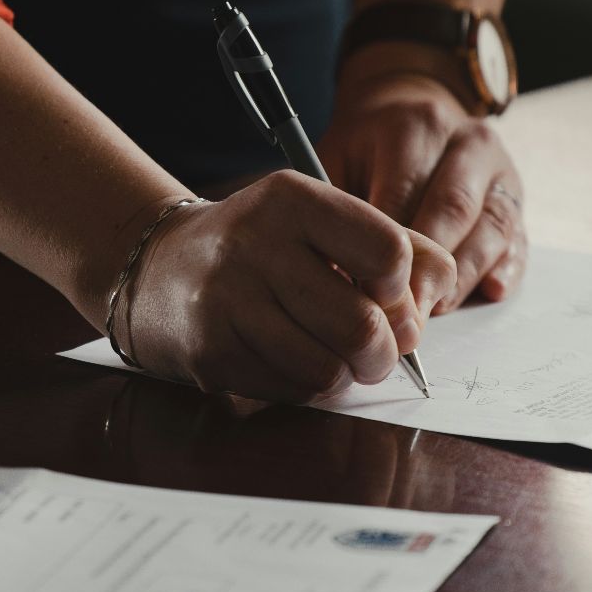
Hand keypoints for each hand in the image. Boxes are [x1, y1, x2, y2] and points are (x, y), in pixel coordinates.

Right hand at [119, 170, 456, 404]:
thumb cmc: (261, 247)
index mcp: (293, 200)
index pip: (388, 253)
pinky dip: (306, 387)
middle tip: (375, 351)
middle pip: (364, 326)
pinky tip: (289, 360)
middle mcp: (255, 244)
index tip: (386, 295)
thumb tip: (434, 302)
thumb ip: (396, 246)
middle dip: (384, 353)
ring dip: (344, 375)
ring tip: (332, 355)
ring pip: (329, 370)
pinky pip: (291, 391)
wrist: (157, 268)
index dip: (402, 289)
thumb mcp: (321, 221)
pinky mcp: (211, 352)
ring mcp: (227, 301)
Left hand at [319, 66, 527, 312]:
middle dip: (428, 268)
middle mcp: (468, 142)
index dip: (387, 248)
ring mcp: (500, 170)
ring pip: (492, 227)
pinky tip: (489, 291)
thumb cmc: (366, 149)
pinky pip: (519, 239)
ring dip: (464, 276)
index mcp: (418, 125)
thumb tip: (336, 274)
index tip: (367, 291)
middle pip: (454, 210)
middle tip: (404, 313)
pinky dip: (507, 269)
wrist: (411, 112)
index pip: (405, 192)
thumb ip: (337, 209)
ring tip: (435, 310)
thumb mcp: (337, 158)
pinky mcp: (517, 199)